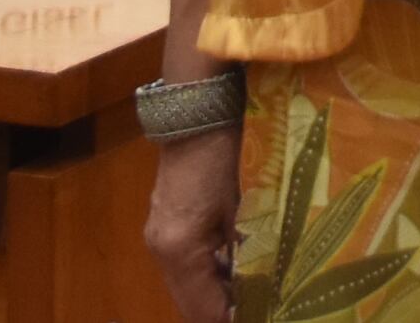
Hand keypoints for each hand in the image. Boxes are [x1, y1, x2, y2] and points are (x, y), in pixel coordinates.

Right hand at [143, 105, 242, 320]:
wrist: (195, 116)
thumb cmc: (226, 159)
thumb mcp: (243, 210)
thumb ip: (247, 254)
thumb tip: (261, 288)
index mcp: (180, 250)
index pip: (203, 310)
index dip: (231, 319)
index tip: (262, 314)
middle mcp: (161, 251)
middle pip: (189, 305)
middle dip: (220, 312)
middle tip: (260, 306)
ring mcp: (157, 239)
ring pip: (185, 289)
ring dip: (214, 296)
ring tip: (252, 294)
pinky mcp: (161, 228)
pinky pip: (182, 269)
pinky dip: (206, 277)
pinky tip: (235, 271)